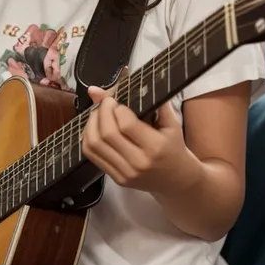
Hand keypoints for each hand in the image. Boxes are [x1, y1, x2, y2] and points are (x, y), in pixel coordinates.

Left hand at [81, 86, 199, 193]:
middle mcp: (139, 162)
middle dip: (101, 111)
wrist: (176, 179)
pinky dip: (88, 137)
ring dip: (91, 123)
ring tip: (98, 113)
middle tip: (106, 102)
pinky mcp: (116, 178)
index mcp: (156, 147)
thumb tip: (119, 85)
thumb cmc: (173, 146)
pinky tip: (94, 128)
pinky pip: (91, 155)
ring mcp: (126, 173)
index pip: (126, 124)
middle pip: (107, 133)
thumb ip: (146, 100)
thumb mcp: (169, 121)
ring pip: (94, 144)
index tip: (118, 100)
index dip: (117, 107)